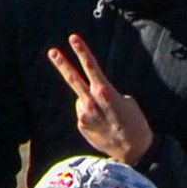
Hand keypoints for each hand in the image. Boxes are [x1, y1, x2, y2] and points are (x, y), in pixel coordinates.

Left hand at [46, 36, 155, 163]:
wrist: (132, 149)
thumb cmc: (134, 123)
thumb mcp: (125, 102)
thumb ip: (105, 95)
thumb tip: (90, 97)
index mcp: (105, 91)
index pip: (91, 66)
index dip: (82, 51)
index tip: (73, 38)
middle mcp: (91, 101)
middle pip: (73, 78)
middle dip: (62, 64)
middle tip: (52, 52)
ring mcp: (84, 114)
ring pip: (82, 100)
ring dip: (91, 103)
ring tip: (107, 117)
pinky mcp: (81, 125)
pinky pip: (84, 114)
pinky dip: (92, 116)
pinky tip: (103, 126)